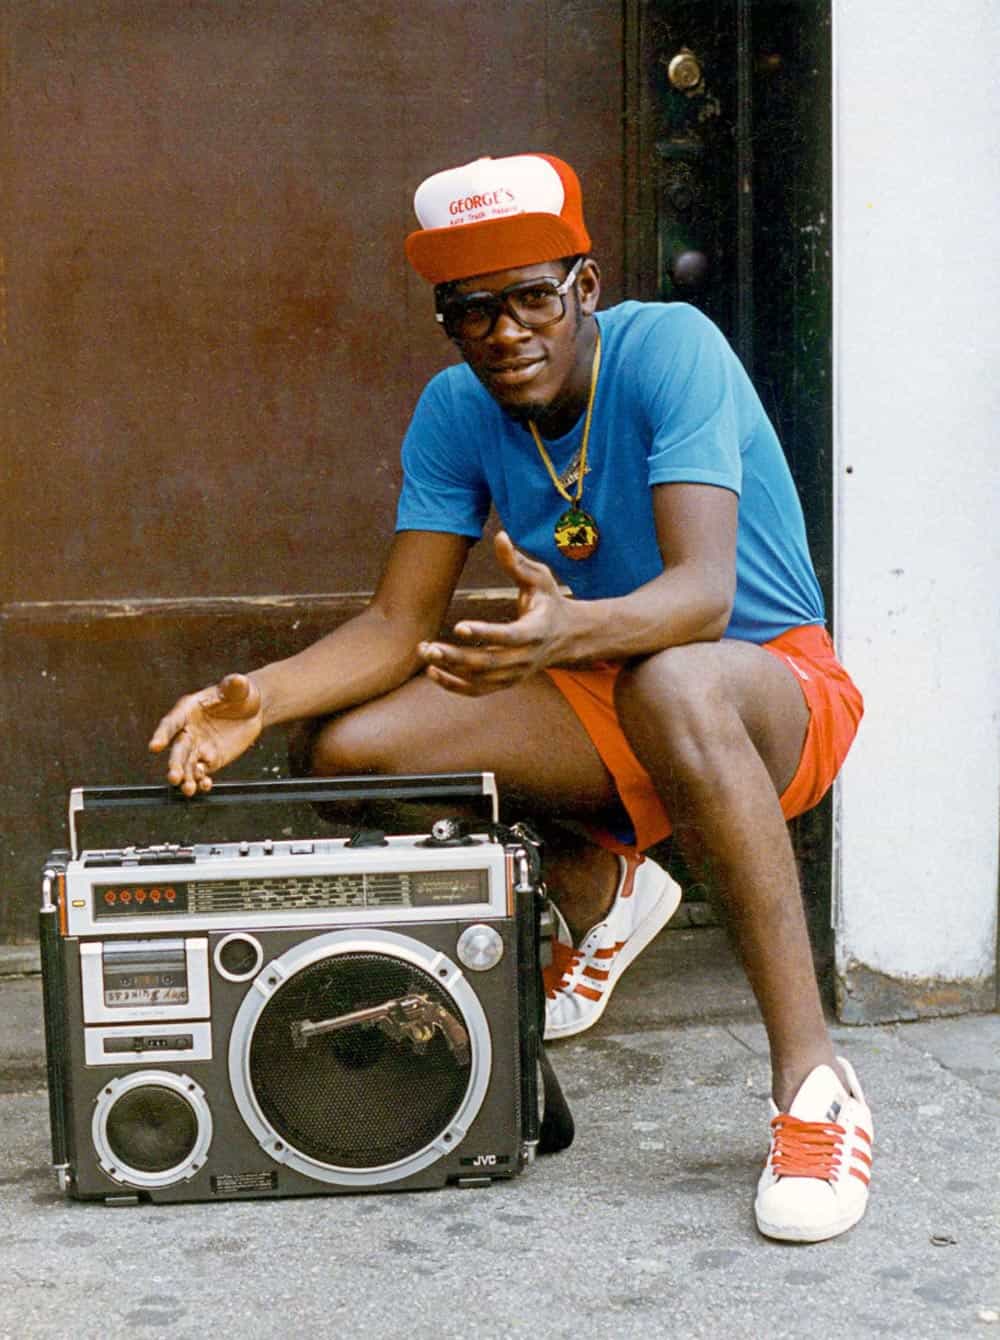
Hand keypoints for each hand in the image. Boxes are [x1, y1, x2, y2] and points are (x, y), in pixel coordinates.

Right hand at [148, 673, 263, 794]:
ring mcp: (198, 747)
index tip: (155, 747)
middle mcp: (188, 731)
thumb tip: (236, 680)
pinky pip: (202, 773)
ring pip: (187, 766)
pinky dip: (202, 781)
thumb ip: (234, 686)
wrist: (251, 710)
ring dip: (186, 778)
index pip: (171, 723)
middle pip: (177, 750)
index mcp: (187, 710)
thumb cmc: (239, 694)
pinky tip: (205, 786)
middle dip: (175, 764)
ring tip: (189, 790)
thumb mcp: (239, 688)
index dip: (162, 734)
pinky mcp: (210, 760)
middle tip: (174, 777)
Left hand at [417, 532, 569, 695]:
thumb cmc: (549, 601)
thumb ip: (517, 561)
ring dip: (449, 669)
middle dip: (456, 657)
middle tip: (427, 646)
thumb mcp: (540, 578)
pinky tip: (432, 671)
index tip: (458, 627)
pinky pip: (477, 690)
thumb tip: (499, 536)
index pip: (509, 636)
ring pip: (479, 679)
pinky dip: (454, 685)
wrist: (567, 637)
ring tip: (424, 652)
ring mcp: (515, 674)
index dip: (484, 633)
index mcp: (536, 631)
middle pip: (488, 663)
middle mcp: (526, 658)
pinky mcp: (505, 682)